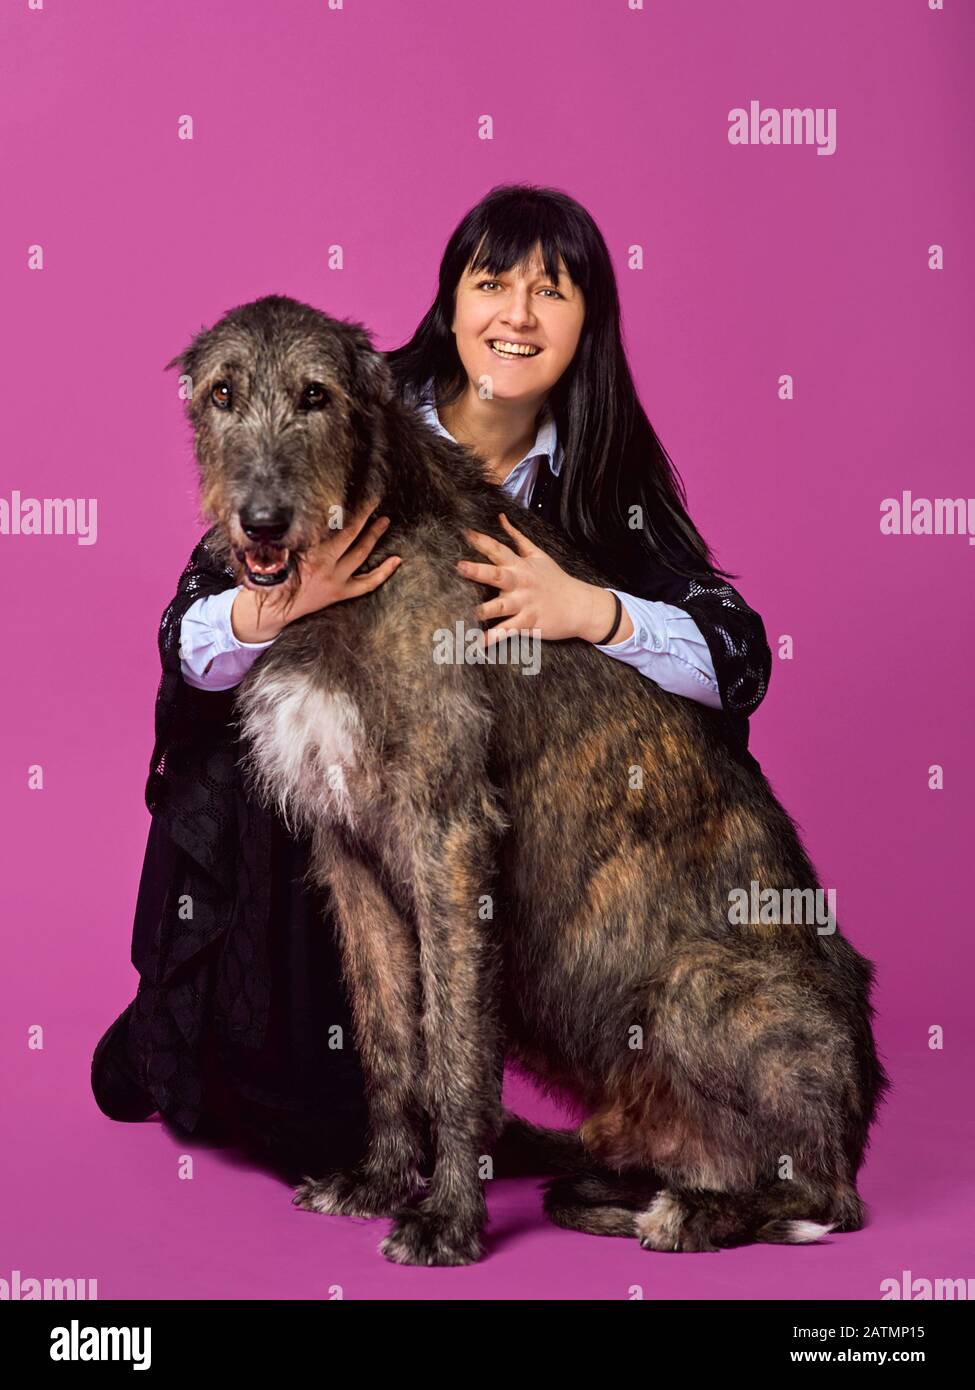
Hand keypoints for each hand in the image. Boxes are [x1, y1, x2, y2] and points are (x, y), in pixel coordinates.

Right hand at [231, 495, 401, 641]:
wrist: (270, 609)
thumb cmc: (270, 576)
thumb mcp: (278, 551)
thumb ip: (293, 535)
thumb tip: (306, 514)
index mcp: (308, 551)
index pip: (331, 523)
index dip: (344, 507)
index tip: (353, 492)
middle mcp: (324, 565)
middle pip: (351, 533)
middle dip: (364, 514)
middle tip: (374, 498)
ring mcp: (335, 580)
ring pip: (361, 553)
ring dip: (374, 535)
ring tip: (384, 521)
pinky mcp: (340, 593)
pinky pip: (368, 583)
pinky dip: (384, 572)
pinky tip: (396, 560)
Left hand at [455, 511, 632, 645]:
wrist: (579, 605)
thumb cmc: (555, 579)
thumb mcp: (537, 554)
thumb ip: (517, 537)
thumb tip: (501, 517)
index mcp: (520, 566)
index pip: (499, 549)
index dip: (482, 541)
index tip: (465, 533)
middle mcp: (520, 583)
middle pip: (498, 575)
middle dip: (479, 571)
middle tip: (460, 567)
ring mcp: (525, 604)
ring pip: (502, 606)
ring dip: (486, 609)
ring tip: (471, 613)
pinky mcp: (529, 623)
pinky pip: (509, 631)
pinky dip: (495, 637)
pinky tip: (480, 644)